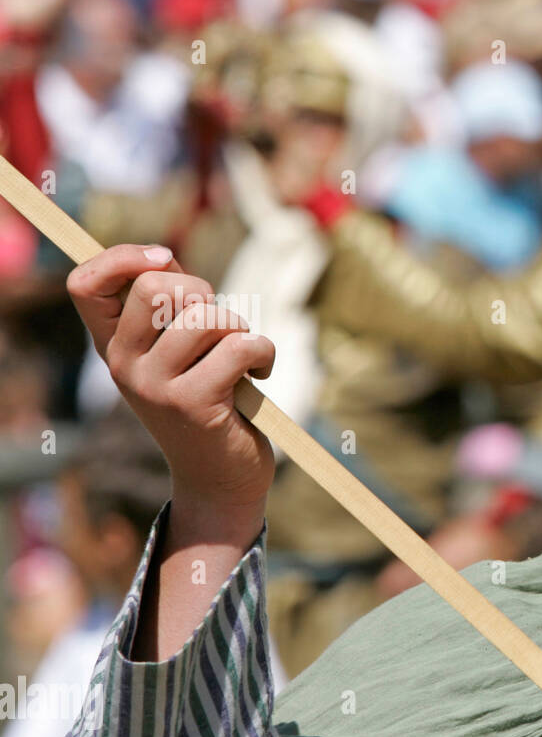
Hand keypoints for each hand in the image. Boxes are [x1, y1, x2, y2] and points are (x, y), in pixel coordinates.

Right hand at [66, 244, 275, 533]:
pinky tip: (261, 373)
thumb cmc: (209, 403)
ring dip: (239, 327)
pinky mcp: (193, 403)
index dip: (123, 257)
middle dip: (203, 292)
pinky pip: (240, 346)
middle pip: (157, 286)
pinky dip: (263, 352)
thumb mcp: (178, 355)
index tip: (166, 259)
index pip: (84, 284)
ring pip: (206, 316)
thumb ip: (168, 309)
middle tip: (220, 324)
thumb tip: (166, 259)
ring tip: (243, 355)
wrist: (220, 479)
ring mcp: (154, 386)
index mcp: (113, 347)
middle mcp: (123, 365)